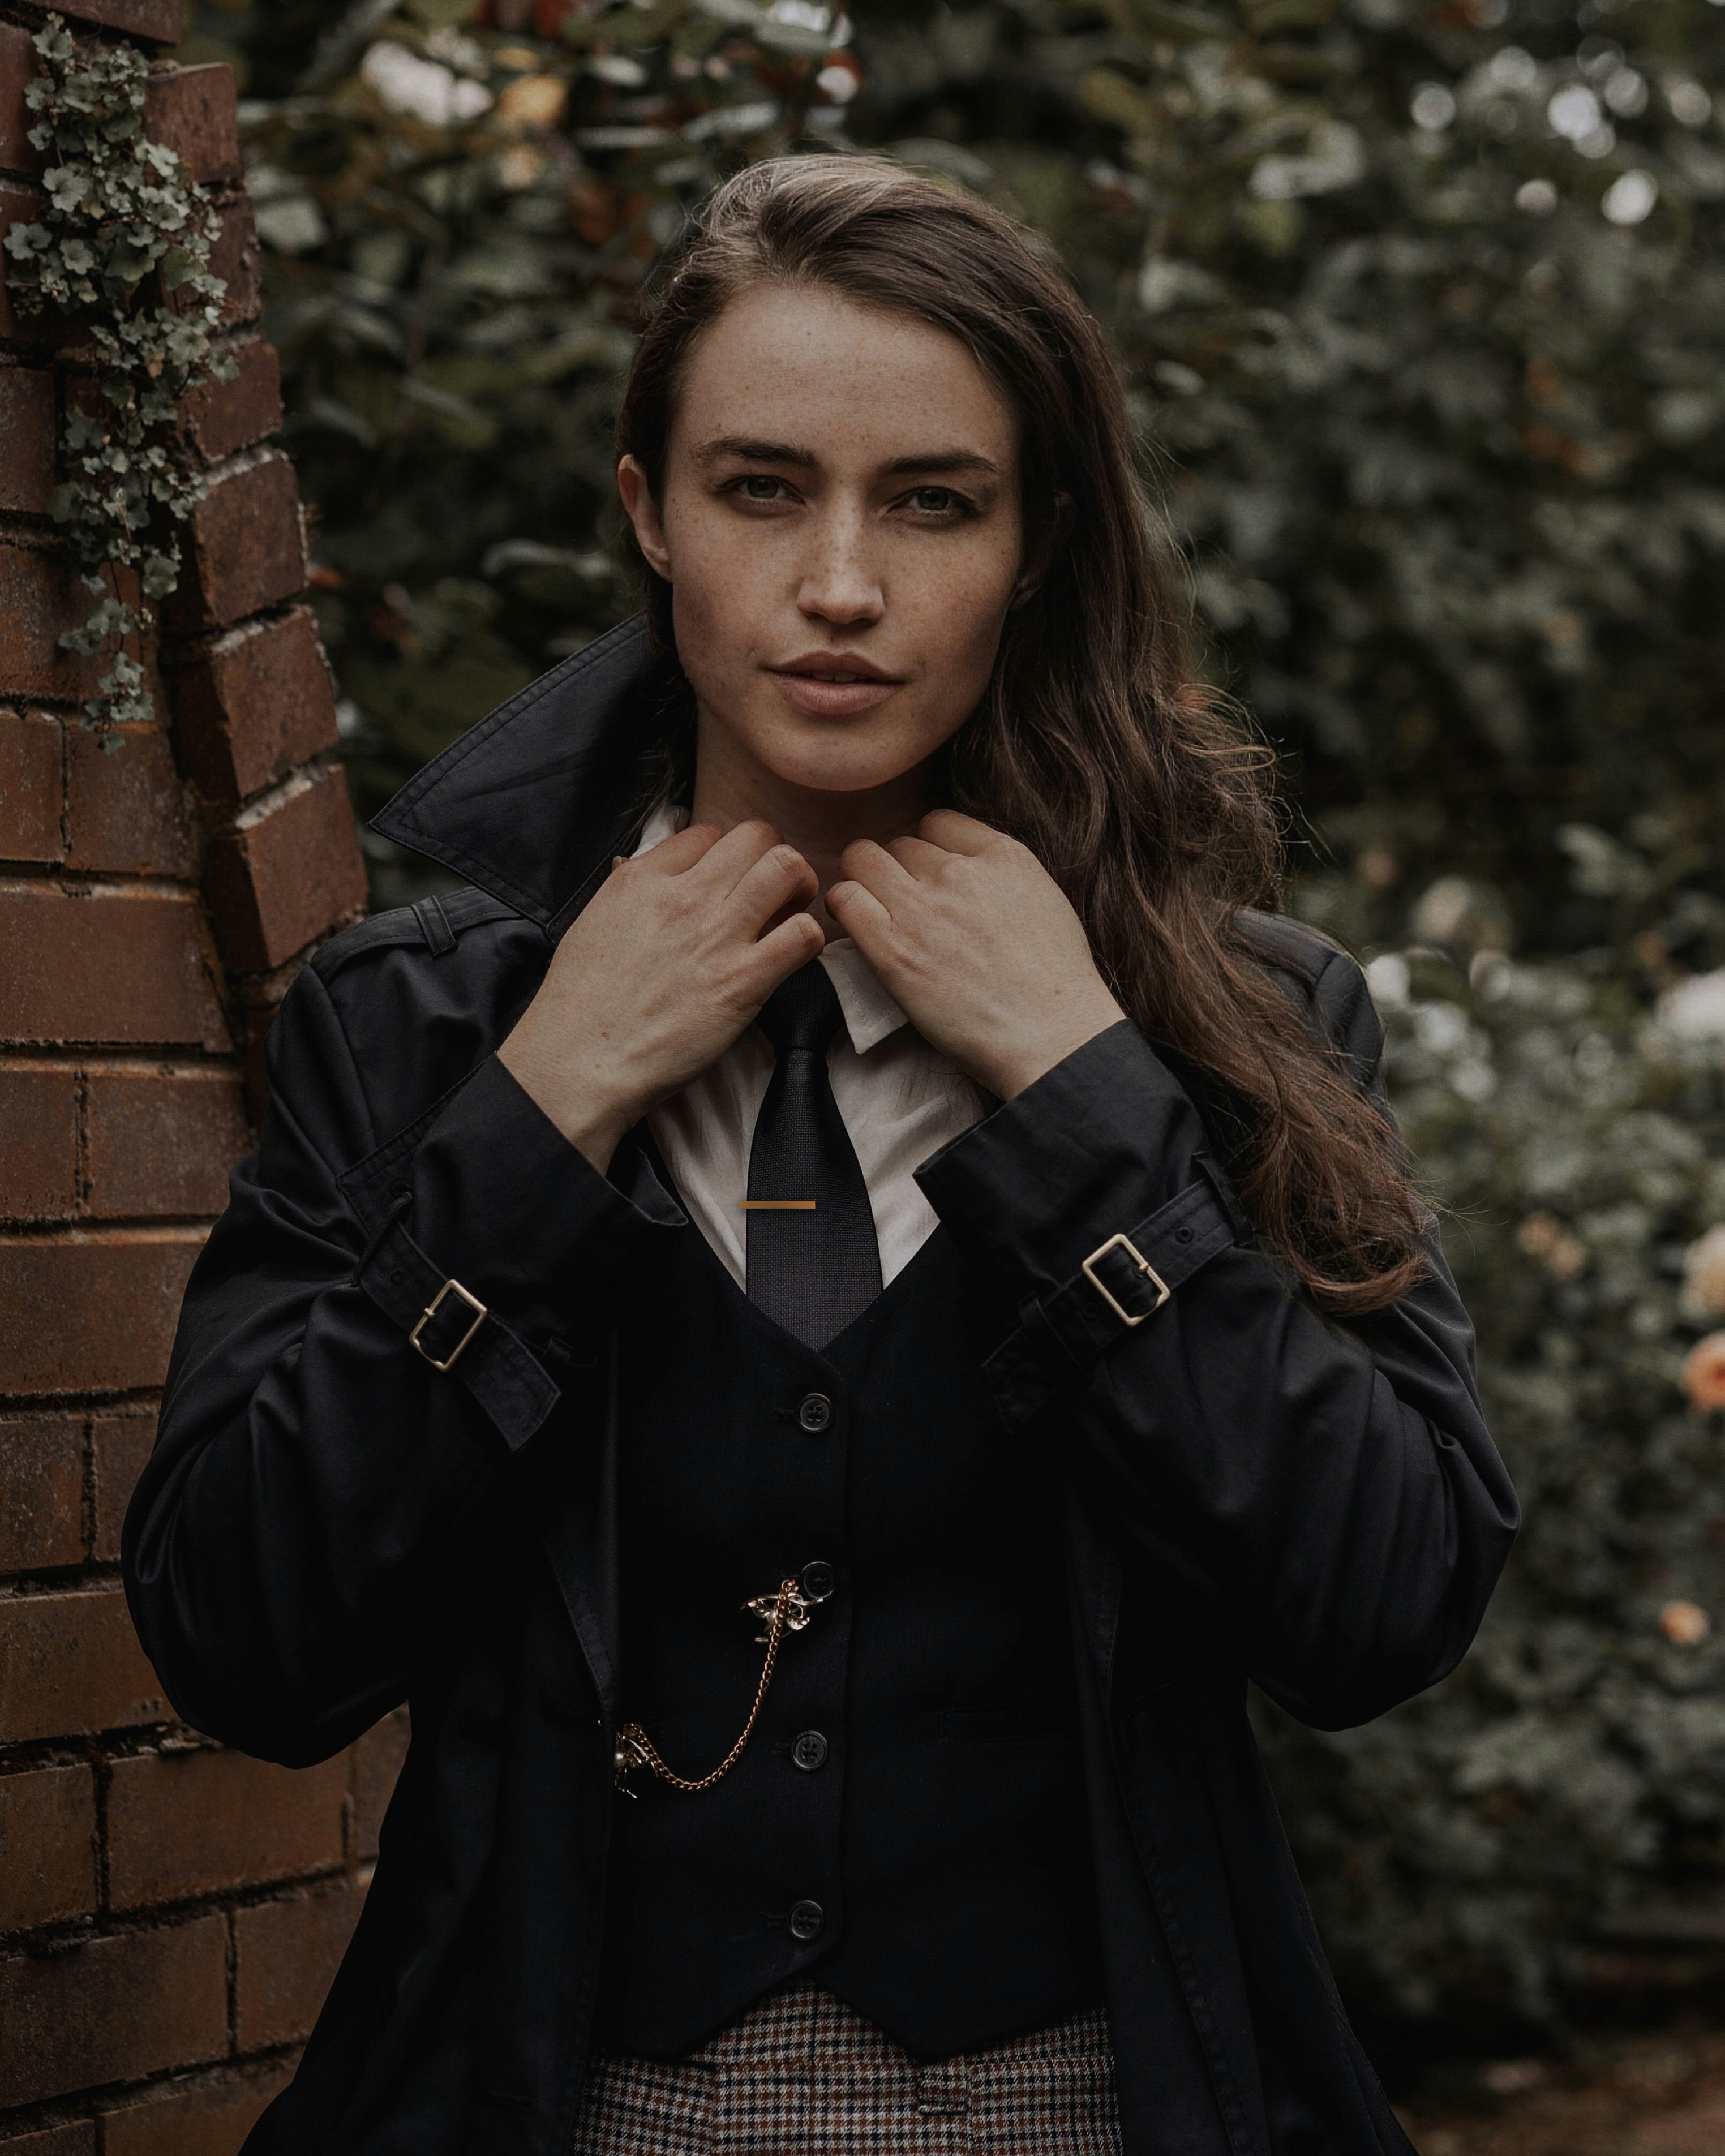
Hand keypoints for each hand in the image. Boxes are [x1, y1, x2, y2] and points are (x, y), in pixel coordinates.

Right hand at [499, 821, 821, 1171]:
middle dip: (773, 857)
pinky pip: (804, 934)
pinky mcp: (744, 981)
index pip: (707, 833)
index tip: (728, 883)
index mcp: (643, 879)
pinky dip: (809, 938)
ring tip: (791, 914)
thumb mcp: (592, 924)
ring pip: (787, 868)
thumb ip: (624, 892)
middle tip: (773, 892)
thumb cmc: (580, 1005)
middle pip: (756, 836)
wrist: (580, 1062)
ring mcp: (717, 935)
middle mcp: (684, 896)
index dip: (726, 855)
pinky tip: (792, 955)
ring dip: (800, 887)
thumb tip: (632, 867)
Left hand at [826, 810, 1124, 1098]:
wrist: (1052, 1036)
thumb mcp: (1044, 901)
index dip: (928, 850)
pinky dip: (844, 906)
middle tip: (902, 906)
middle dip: (897, 869)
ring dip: (864, 882)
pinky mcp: (891, 948)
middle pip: (899, 844)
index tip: (929, 878)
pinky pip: (844, 898)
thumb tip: (970, 874)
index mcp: (1001, 855)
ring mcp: (921, 907)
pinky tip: (854, 925)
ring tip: (874, 913)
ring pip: (863, 860)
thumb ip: (1002, 877)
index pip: (937, 823)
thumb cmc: (1057, 986)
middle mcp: (957, 871)